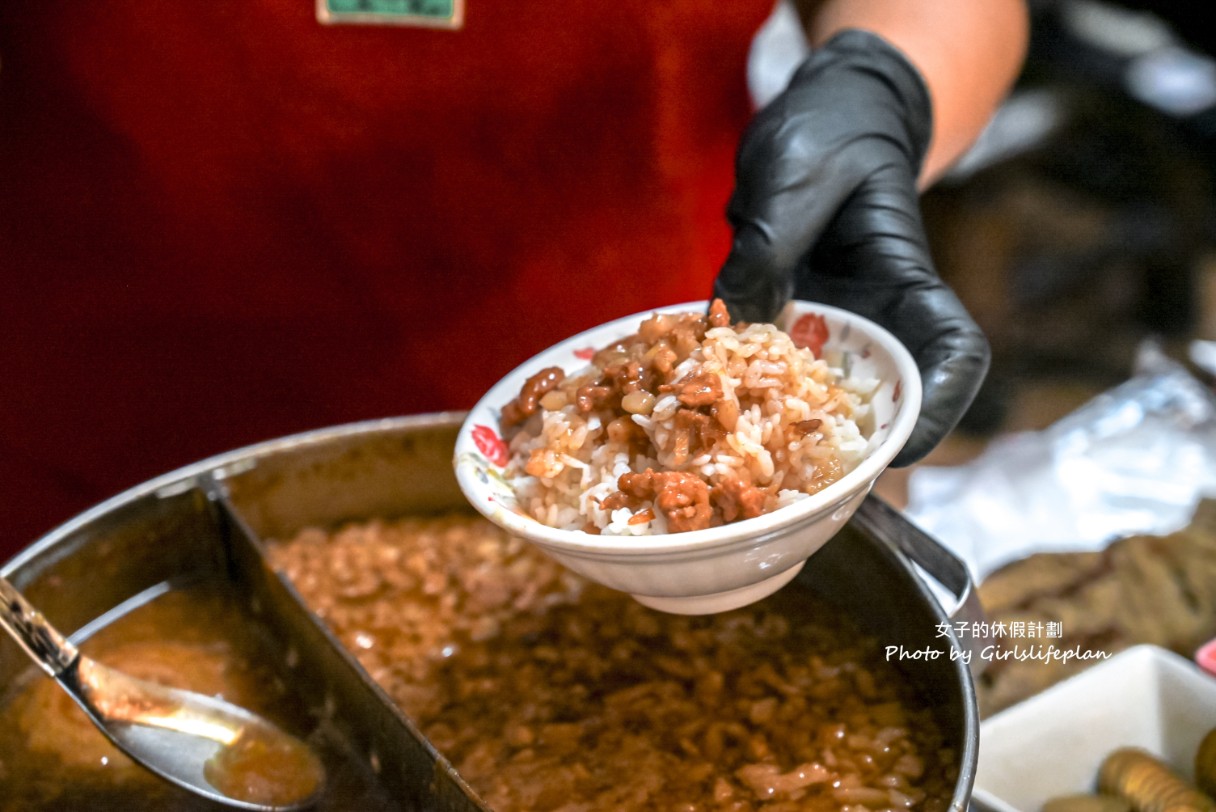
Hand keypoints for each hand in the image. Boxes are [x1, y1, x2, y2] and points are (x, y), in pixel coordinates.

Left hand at [713, 29, 989, 465]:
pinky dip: (734, 387)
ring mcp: (827, 324)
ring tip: (735, 458)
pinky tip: (692, 404)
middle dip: (849, 442)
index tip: (904, 445)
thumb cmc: (831, 133)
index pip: (952, 351)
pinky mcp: (783, 321)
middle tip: (799, 477)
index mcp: (905, 279)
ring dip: (783, 427)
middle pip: (884, 394)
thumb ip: (770, 244)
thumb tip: (731, 319)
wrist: (822, 117)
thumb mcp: (798, 174)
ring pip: (817, 394)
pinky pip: (763, 366)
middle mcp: (872, 315)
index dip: (940, 405)